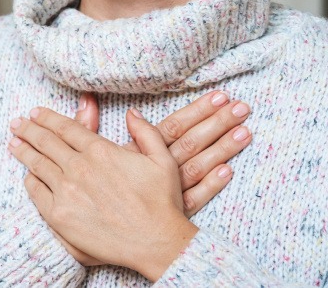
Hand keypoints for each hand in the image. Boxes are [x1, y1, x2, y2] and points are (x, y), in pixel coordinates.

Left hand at [9, 107, 197, 280]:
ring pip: (37, 164)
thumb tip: (131, 113)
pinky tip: (27, 174)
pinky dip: (30, 179)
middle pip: (46, 142)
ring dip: (23, 150)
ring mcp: (66, 191)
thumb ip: (146, 132)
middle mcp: (79, 167)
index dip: (48, 118)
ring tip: (14, 142)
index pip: (66, 128)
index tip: (36, 112)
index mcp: (101, 151)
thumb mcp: (162, 160)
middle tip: (17, 123)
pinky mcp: (58, 215)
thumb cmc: (161, 203)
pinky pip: (36, 191)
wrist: (155, 242)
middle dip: (28, 129)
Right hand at [76, 92, 252, 217]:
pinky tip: (228, 171)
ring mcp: (162, 193)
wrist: (81, 231)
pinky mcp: (167, 214)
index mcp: (134, 153)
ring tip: (245, 131)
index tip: (221, 94)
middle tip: (243, 107)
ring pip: (196, 167)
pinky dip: (211, 185)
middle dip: (217, 123)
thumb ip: (86, 127)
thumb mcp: (83, 157)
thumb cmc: (83, 192)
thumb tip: (87, 99)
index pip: (171, 127)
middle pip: (189, 143)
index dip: (197, 110)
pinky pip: (193, 199)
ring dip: (221, 148)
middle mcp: (151, 170)